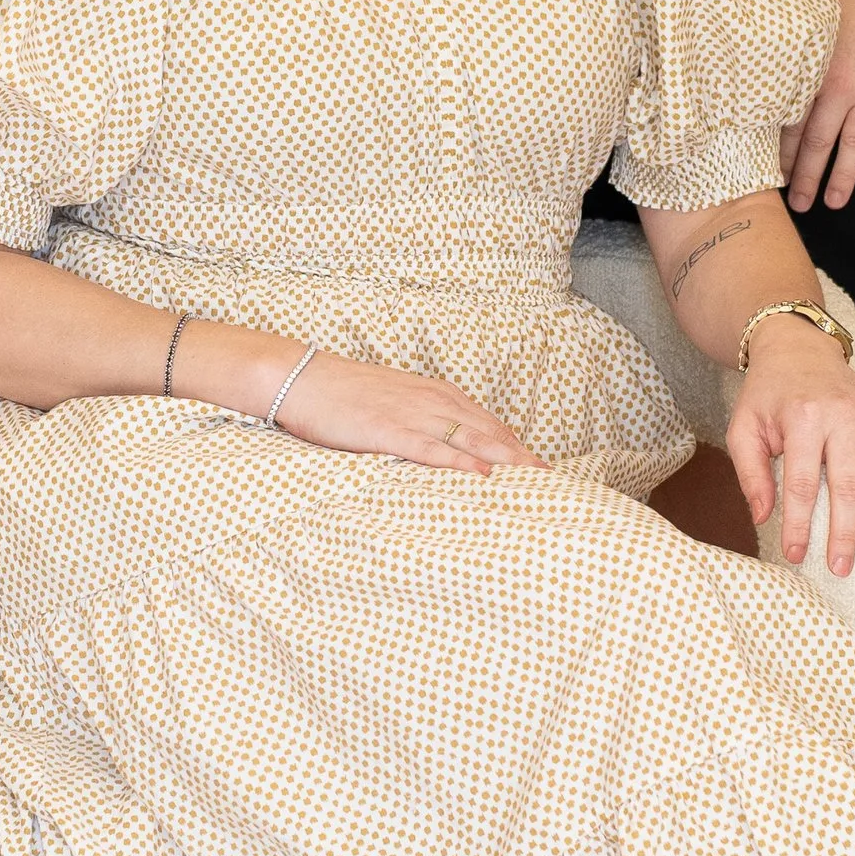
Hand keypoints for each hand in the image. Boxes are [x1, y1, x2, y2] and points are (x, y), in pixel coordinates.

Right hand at [272, 351, 539, 475]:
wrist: (303, 378)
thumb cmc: (344, 392)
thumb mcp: (393, 400)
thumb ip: (421, 418)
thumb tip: (444, 444)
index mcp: (433, 393)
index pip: (485, 421)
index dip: (514, 444)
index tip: (539, 465)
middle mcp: (431, 401)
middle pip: (487, 430)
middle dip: (521, 454)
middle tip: (551, 477)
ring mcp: (411, 415)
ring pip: (469, 437)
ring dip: (504, 457)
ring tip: (533, 477)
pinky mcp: (388, 430)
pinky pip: (431, 448)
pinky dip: (459, 460)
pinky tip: (481, 473)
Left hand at [725, 318, 854, 575]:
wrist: (798, 350)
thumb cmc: (769, 397)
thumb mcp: (744, 428)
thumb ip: (751, 473)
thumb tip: (763, 518)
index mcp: (802, 419)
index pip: (801, 483)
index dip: (799, 524)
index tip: (797, 556)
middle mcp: (843, 415)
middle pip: (848, 483)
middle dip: (845, 530)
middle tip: (841, 566)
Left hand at [786, 0, 854, 213]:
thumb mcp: (799, 14)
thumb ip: (782, 45)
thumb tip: (752, 55)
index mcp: (811, 74)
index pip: (790, 127)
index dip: (780, 156)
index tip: (770, 176)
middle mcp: (841, 90)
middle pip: (819, 145)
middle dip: (806, 179)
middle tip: (797, 206)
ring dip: (845, 177)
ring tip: (834, 202)